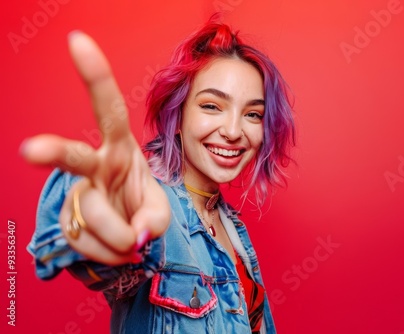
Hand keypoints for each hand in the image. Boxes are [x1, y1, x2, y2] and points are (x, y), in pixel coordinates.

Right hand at [21, 32, 169, 264]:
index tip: (76, 41)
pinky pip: (89, 244)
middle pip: (74, 157)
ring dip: (119, 238)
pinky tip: (114, 248)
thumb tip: (137, 237)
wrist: (126, 233)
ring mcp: (77, 194)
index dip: (94, 76)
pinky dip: (109, 254)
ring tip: (131, 241)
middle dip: (53, 152)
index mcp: (119, 147)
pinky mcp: (68, 222)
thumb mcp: (159, 208)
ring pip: (93, 217)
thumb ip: (156, 218)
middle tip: (30, 151)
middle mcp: (94, 166)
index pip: (108, 109)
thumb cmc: (141, 206)